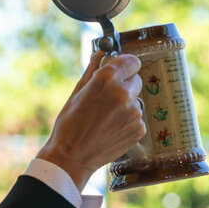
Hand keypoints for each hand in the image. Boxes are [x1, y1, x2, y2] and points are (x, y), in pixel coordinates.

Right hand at [37, 51, 144, 189]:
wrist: (72, 157)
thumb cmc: (69, 124)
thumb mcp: (78, 92)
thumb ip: (93, 69)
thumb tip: (101, 51)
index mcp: (106, 78)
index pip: (131, 61)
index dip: (126, 66)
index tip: (122, 70)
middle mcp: (123, 93)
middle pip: (136, 80)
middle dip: (125, 86)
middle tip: (109, 100)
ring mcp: (133, 112)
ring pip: (136, 101)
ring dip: (126, 106)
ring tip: (107, 119)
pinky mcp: (139, 129)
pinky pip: (138, 119)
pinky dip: (129, 122)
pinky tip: (112, 130)